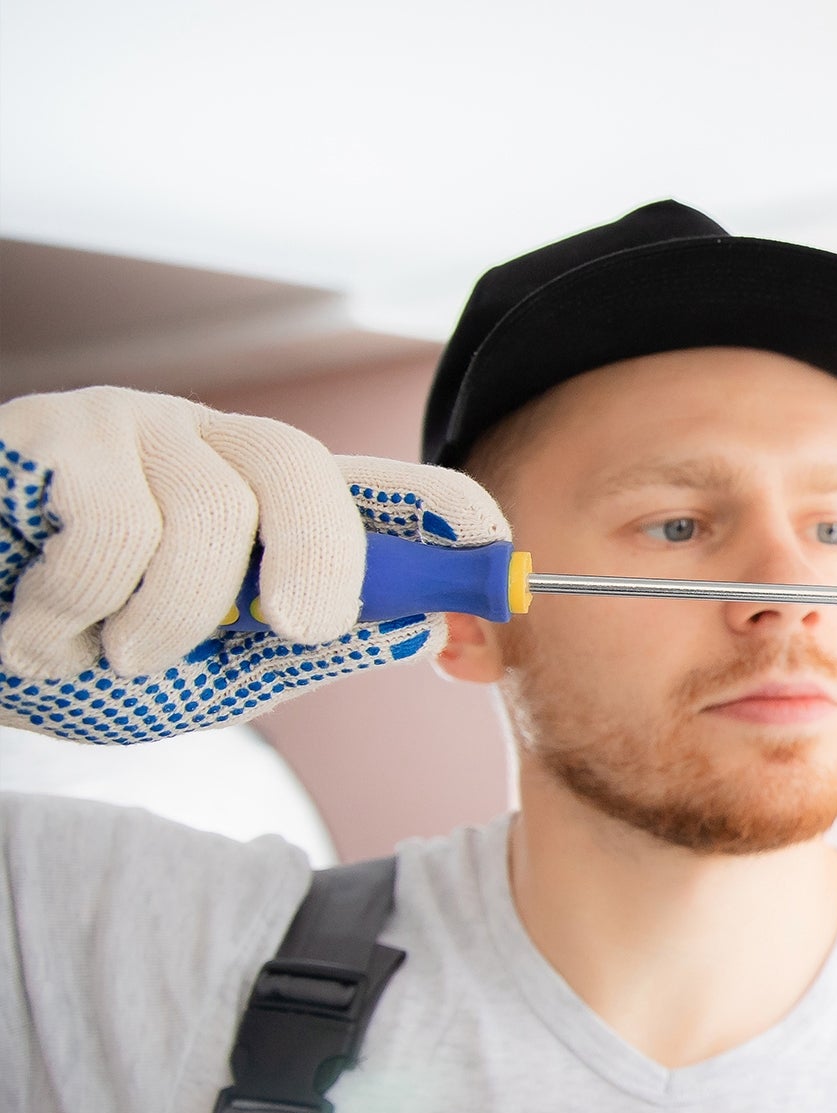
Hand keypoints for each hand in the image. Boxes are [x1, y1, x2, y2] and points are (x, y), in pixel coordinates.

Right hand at [0, 386, 507, 743]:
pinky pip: (113, 527)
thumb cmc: (85, 652)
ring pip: (209, 516)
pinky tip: (37, 623)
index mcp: (275, 504)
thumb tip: (428, 629)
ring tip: (99, 646)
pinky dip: (78, 610)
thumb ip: (312, 647)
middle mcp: (216, 446)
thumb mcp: (217, 669)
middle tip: (293, 628)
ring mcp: (135, 426)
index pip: (387, 488)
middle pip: (306, 470)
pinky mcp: (55, 431)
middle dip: (320, 563)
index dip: (452, 518)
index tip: (499, 567)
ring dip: (156, 623)